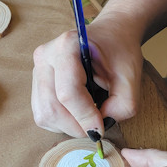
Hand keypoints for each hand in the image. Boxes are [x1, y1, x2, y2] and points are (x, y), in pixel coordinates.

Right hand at [31, 11, 143, 137]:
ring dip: (68, 126)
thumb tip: (98, 128)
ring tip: (88, 117)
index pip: (68, 92)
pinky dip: (61, 122)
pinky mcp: (35, 84)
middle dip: (76, 125)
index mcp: (66, 46)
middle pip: (52, 107)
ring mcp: (36, 70)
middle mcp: (44, 57)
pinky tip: (77, 113)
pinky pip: (43, 115)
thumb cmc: (120, 53)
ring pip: (45, 115)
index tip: (101, 130)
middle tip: (96, 129)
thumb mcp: (131, 78)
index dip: (84, 116)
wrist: (110, 36)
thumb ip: (121, 106)